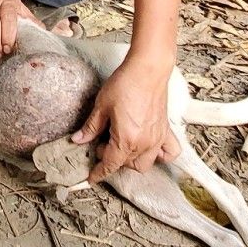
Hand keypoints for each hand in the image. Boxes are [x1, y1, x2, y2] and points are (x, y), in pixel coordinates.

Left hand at [72, 60, 180, 183]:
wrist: (148, 69)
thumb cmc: (126, 83)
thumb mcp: (102, 106)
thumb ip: (91, 127)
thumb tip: (78, 139)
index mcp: (126, 140)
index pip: (110, 164)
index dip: (99, 173)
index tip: (92, 177)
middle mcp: (144, 144)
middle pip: (126, 164)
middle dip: (112, 159)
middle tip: (102, 142)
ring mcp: (157, 139)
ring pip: (144, 163)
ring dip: (132, 160)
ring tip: (122, 145)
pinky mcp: (166, 131)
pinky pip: (169, 153)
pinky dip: (160, 156)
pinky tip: (149, 148)